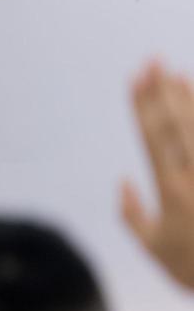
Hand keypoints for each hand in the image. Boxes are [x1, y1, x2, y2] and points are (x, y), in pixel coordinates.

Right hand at [123, 61, 193, 289]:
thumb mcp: (156, 251)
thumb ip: (133, 216)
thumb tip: (122, 181)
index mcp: (172, 190)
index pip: (152, 137)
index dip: (141, 105)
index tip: (134, 77)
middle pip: (176, 124)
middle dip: (161, 90)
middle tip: (152, 59)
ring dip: (187, 98)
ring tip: (176, 72)